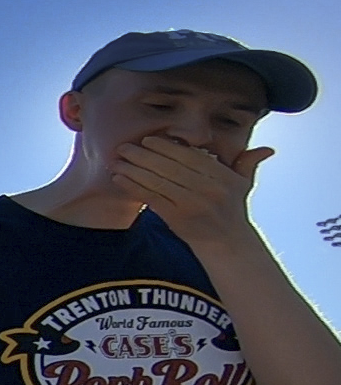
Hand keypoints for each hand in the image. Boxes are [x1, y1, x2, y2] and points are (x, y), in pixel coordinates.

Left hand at [112, 136, 270, 248]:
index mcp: (223, 177)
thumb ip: (247, 163)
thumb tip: (267, 149)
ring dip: (134, 169)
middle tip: (124, 147)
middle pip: (171, 167)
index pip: (191, 157)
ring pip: (159, 181)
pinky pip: (152, 198)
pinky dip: (134, 187)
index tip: (149, 140)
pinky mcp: (177, 218)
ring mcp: (192, 204)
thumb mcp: (243, 185)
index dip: (168, 147)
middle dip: (145, 155)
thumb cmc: (231, 211)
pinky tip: (119, 178)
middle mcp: (209, 189)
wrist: (226, 244)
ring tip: (116, 160)